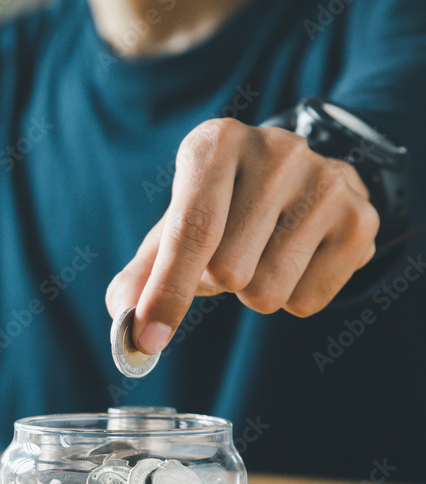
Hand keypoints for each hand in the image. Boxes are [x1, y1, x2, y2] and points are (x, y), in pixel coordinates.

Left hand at [106, 117, 378, 354]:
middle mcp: (276, 150)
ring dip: (254, 292)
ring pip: (268, 291)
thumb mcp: (171, 230)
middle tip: (229, 254)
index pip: (190, 230)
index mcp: (215, 144)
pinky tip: (298, 258)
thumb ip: (141, 275)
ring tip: (263, 253)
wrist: (296, 183)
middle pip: (228, 269)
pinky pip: (308, 300)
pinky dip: (293, 297)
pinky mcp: (360, 217)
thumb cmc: (218, 211)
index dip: (167, 292)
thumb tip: (123, 315)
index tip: (148, 339)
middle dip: (218, 283)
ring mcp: (326, 180)